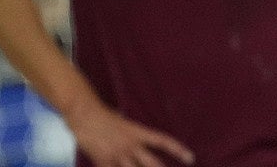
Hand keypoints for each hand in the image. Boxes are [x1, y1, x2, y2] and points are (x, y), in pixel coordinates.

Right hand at [66, 100, 194, 166]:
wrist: (85, 115)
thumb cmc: (104, 115)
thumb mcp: (124, 121)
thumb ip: (133, 132)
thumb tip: (138, 136)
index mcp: (138, 132)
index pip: (163, 141)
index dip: (178, 150)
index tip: (191, 158)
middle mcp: (130, 145)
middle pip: (151, 163)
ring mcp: (117, 155)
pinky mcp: (103, 162)